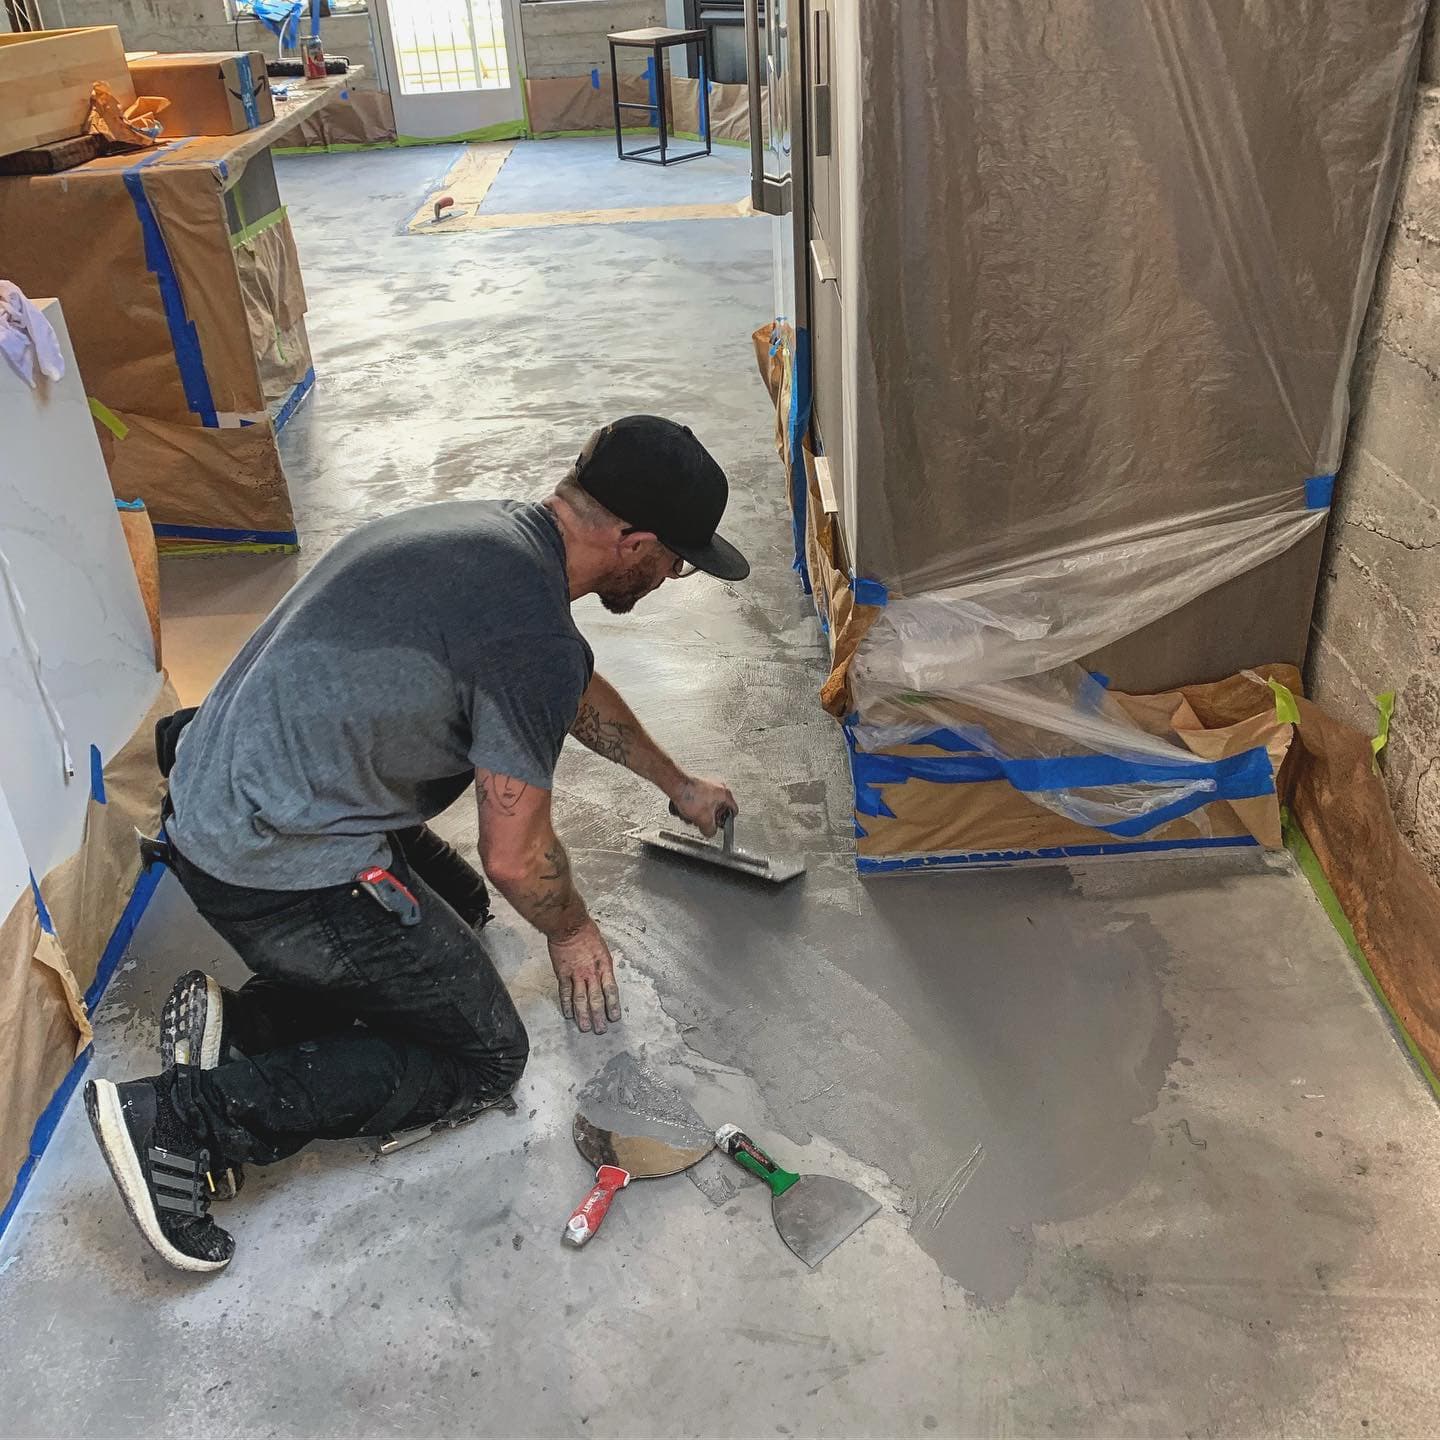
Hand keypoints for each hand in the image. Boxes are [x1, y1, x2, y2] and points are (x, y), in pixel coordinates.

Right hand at [548, 918, 621, 1033]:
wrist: (568, 926)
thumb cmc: (587, 932)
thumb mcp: (602, 948)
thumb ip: (602, 964)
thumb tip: (604, 977)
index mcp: (604, 966)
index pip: (611, 990)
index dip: (613, 1005)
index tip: (615, 1018)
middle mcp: (591, 973)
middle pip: (596, 999)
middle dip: (598, 1016)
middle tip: (601, 1030)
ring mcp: (576, 975)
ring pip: (580, 999)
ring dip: (583, 1015)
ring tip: (585, 1028)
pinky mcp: (562, 974)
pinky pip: (565, 993)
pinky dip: (566, 1005)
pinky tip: (568, 1015)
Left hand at [669, 775, 737, 837]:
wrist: (675, 785)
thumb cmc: (690, 796)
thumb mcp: (704, 821)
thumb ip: (711, 831)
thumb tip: (710, 832)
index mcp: (725, 794)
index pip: (733, 811)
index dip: (726, 821)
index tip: (720, 826)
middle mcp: (718, 788)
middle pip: (717, 810)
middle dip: (707, 818)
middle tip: (701, 821)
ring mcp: (707, 786)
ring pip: (705, 807)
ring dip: (697, 814)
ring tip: (690, 815)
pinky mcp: (696, 787)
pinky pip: (697, 802)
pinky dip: (691, 807)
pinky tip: (685, 810)